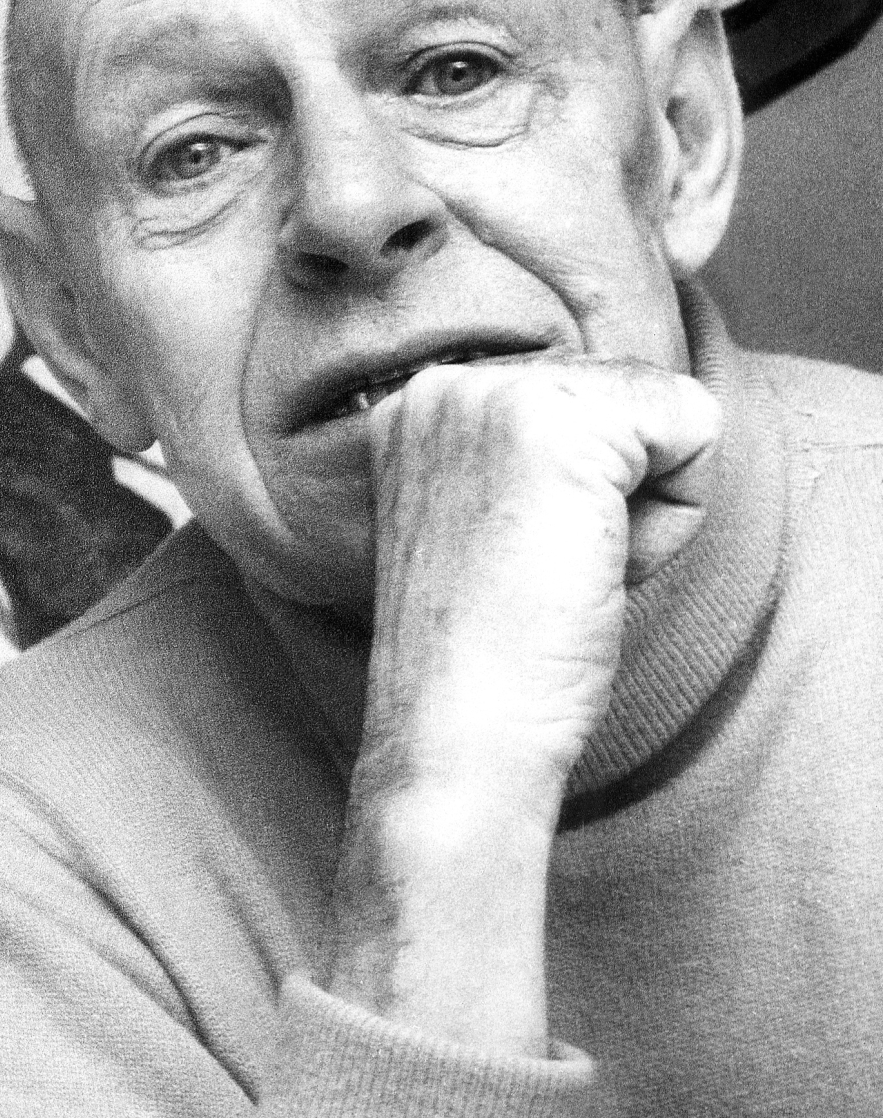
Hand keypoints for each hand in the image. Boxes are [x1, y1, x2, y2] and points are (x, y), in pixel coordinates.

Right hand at [365, 355, 721, 802]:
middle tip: (539, 574)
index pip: (580, 393)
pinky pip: (694, 425)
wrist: (459, 733)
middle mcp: (447, 383)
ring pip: (662, 410)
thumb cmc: (489, 657)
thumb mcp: (494, 521)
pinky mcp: (557, 424)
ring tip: (560, 573)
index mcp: (422, 404)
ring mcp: (493, 394)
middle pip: (625, 393)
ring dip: (643, 510)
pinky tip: (595, 569)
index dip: (584, 492)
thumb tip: (643, 416)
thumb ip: (538, 455)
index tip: (512, 563)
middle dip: (619, 494)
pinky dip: (673, 516)